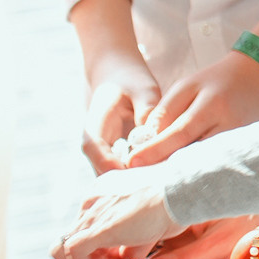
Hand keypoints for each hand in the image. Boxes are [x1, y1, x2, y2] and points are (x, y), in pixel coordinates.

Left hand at [55, 169, 181, 258]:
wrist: (184, 190)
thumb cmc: (178, 201)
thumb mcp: (151, 226)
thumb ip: (135, 244)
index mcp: (105, 194)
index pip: (89, 230)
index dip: (103, 253)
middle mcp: (93, 200)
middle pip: (75, 240)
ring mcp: (92, 213)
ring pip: (65, 249)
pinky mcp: (96, 228)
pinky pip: (71, 253)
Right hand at [83, 50, 161, 173]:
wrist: (119, 77)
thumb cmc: (132, 81)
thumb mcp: (143, 89)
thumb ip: (147, 110)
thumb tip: (153, 135)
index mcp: (95, 125)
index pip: (95, 150)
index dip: (112, 164)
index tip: (137, 172)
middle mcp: (94, 143)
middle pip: (103, 170)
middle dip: (128, 180)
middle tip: (159, 182)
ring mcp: (103, 152)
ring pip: (114, 176)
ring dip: (135, 180)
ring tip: (163, 180)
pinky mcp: (115, 156)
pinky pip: (125, 172)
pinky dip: (141, 174)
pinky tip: (163, 173)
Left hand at [123, 49, 258, 168]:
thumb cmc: (217, 80)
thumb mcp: (187, 86)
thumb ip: (166, 111)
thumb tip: (147, 141)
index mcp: (212, 106)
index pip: (179, 133)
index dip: (154, 150)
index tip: (131, 162)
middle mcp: (230, 125)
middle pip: (193, 153)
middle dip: (165, 166)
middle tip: (139, 177)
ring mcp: (241, 139)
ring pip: (205, 161)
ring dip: (181, 171)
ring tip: (156, 179)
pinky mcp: (245, 147)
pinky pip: (216, 161)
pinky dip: (198, 168)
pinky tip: (181, 174)